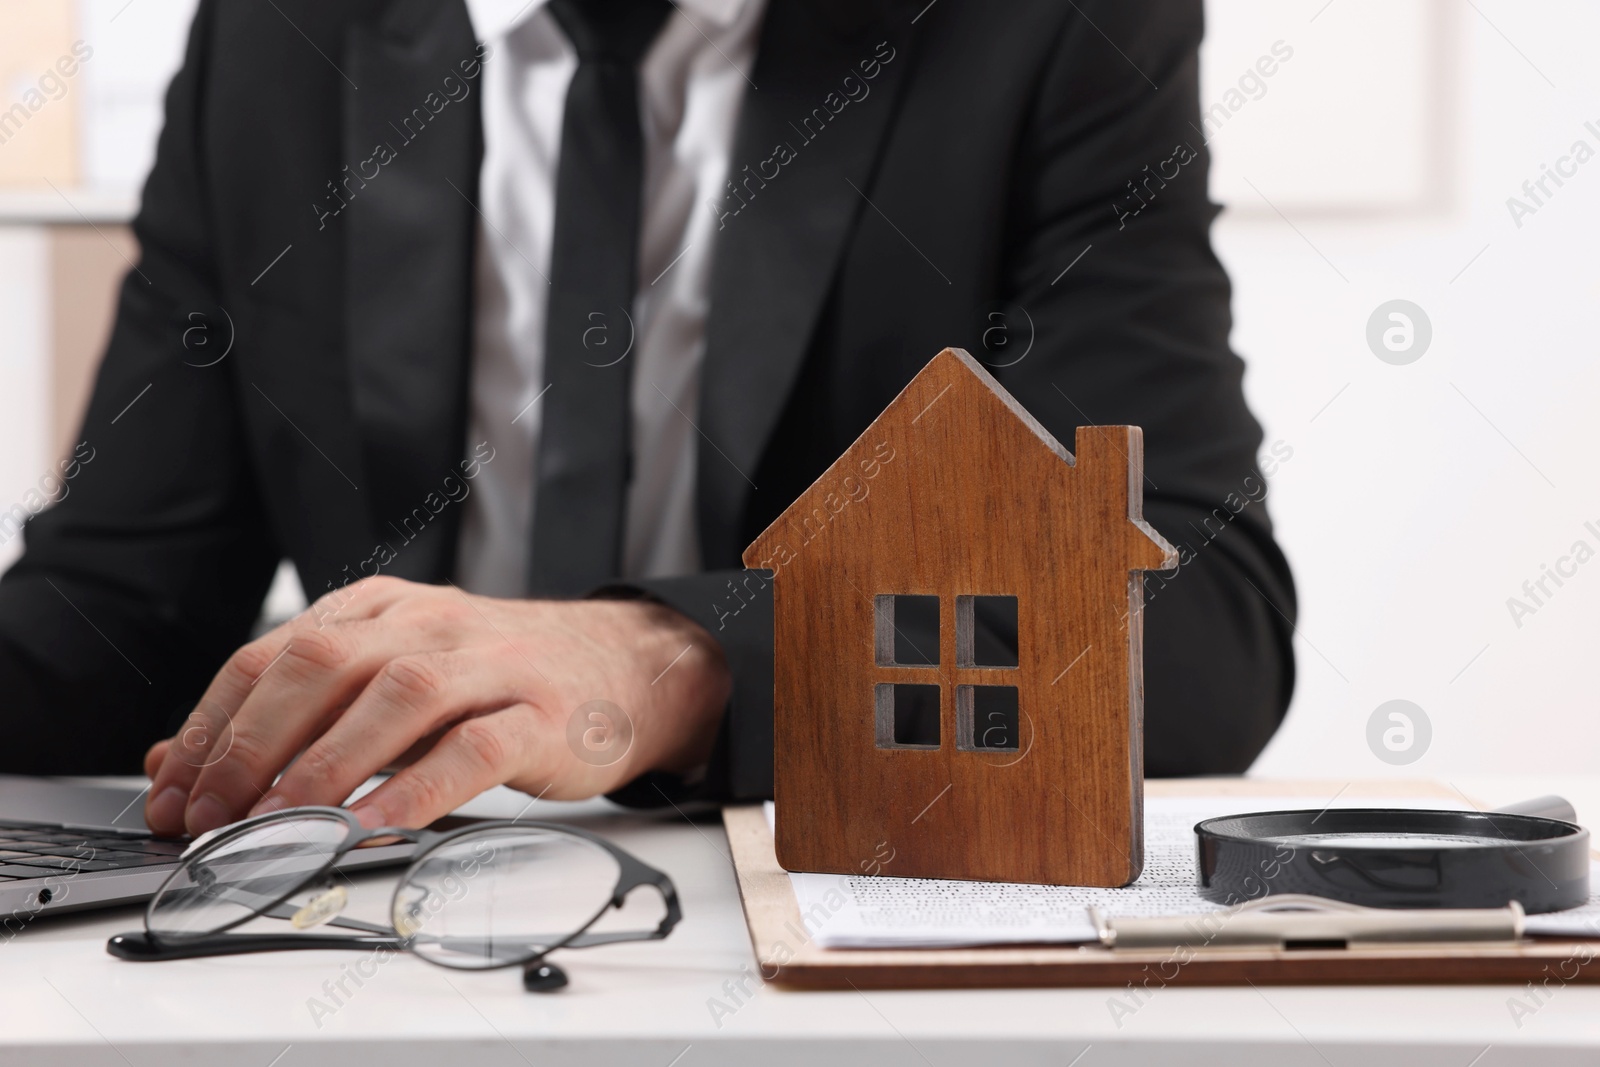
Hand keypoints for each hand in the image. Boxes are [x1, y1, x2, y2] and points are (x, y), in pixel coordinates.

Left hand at [142, 576, 730, 835]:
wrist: (622, 667)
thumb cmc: (497, 681)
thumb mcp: (392, 678)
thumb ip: (297, 716)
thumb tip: (181, 760)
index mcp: (384, 609)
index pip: (276, 653)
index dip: (216, 723)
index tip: (177, 790)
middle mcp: (432, 624)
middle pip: (324, 665)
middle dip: (255, 743)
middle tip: (215, 811)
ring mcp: (491, 666)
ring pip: (397, 698)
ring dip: (327, 763)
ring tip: (280, 820)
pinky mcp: (539, 716)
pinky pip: (474, 749)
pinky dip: (418, 788)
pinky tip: (375, 827)